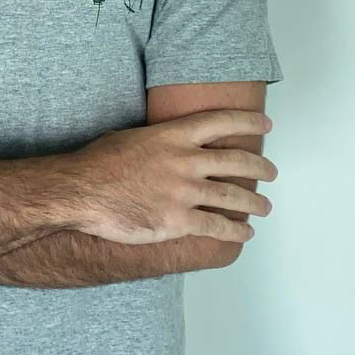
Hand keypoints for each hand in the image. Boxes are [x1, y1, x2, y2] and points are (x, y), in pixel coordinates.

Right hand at [70, 109, 277, 245]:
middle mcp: (185, 161)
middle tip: (271, 172)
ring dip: (255, 202)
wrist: (82, 191)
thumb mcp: (130, 137)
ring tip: (265, 205)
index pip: (221, 122)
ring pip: (233, 197)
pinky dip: (236, 230)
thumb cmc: (98, 163)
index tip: (266, 124)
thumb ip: (156, 139)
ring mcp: (183, 192)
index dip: (248, 122)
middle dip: (261, 167)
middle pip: (236, 161)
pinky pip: (217, 226)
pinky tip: (245, 232)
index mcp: (172, 136)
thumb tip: (165, 142)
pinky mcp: (178, 221)